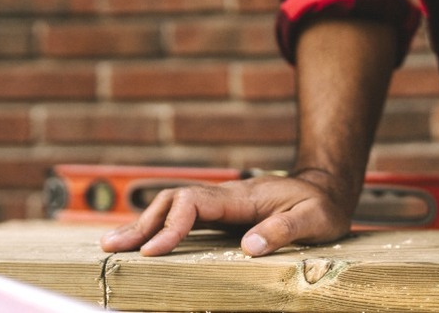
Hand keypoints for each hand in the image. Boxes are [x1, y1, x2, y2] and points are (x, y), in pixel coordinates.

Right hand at [100, 174, 351, 256]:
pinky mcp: (224, 212)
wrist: (326, 187)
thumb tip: (249, 247)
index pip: (195, 204)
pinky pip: (185, 215)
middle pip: (174, 201)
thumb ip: (284, 230)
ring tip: (113, 243)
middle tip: (112, 247)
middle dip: (142, 223)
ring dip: (144, 223)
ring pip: (174, 205)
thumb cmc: (322, 204)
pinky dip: (160, 225)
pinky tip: (144, 239)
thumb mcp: (314, 218)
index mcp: (243, 197)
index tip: (153, 250)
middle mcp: (227, 196)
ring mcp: (223, 203)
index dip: (171, 225)